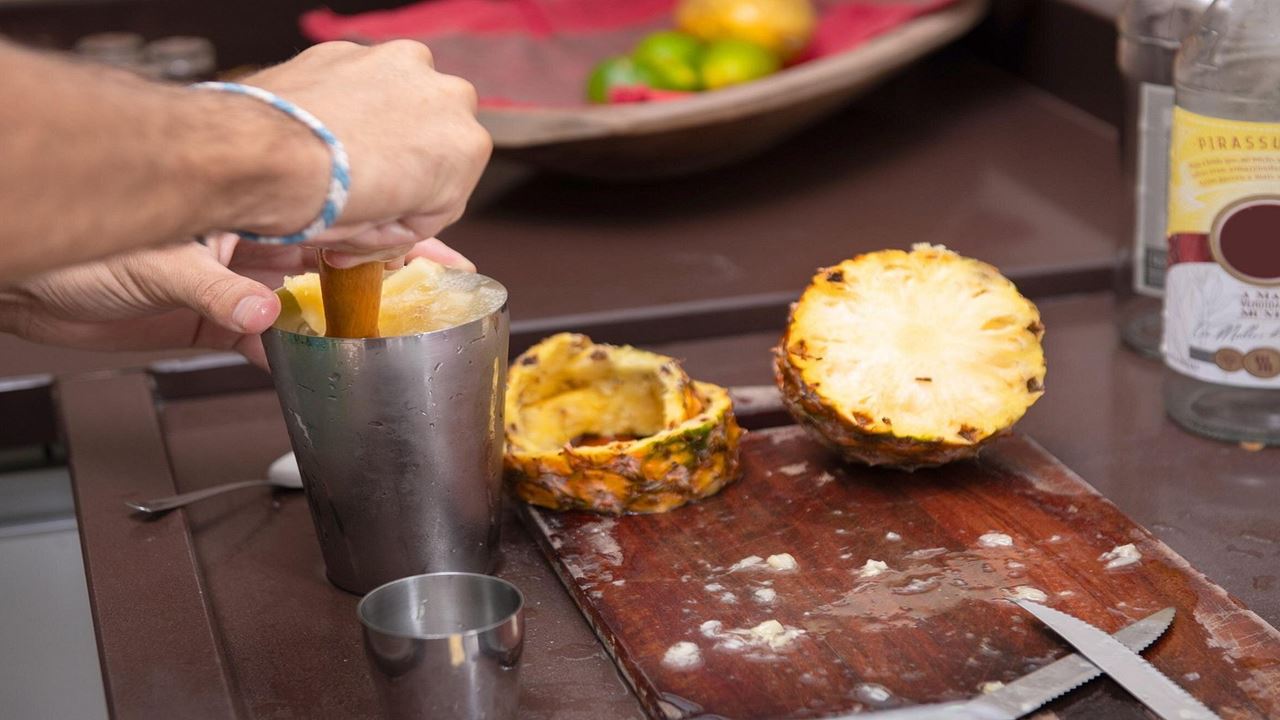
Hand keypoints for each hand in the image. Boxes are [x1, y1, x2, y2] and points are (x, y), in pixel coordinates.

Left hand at [0, 234, 473, 366]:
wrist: (32, 273)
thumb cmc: (84, 242)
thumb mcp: (156, 258)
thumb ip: (213, 289)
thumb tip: (260, 316)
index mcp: (253, 213)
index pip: (341, 224)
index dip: (393, 240)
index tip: (439, 259)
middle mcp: (252, 244)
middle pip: (337, 263)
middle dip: (388, 281)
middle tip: (435, 303)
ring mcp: (234, 281)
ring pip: (306, 304)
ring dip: (341, 325)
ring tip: (387, 346)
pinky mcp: (211, 318)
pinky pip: (262, 340)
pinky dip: (284, 357)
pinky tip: (308, 372)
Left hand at [243, 41, 491, 264]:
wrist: (259, 154)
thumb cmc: (324, 200)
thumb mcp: (376, 236)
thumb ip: (394, 225)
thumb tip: (374, 226)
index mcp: (467, 147)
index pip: (445, 195)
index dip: (407, 216)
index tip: (373, 226)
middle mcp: (447, 94)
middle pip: (432, 142)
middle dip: (403, 166)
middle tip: (358, 192)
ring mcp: (400, 62)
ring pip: (401, 106)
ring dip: (379, 128)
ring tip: (337, 160)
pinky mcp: (352, 49)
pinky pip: (360, 86)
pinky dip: (345, 106)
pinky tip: (318, 131)